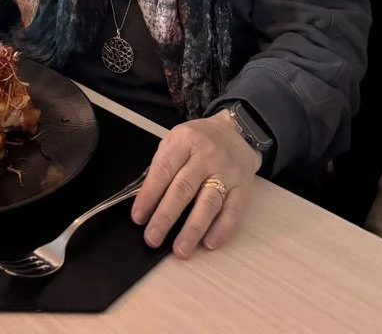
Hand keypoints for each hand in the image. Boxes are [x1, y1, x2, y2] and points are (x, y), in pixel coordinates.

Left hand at [131, 109, 261, 258]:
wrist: (236, 132)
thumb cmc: (200, 140)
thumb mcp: (176, 139)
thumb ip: (162, 164)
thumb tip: (145, 198)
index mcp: (185, 141)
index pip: (164, 170)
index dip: (149, 195)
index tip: (138, 217)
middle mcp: (206, 156)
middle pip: (184, 189)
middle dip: (165, 217)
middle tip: (152, 238)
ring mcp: (226, 172)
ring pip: (208, 203)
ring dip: (193, 230)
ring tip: (180, 250)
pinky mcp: (242, 187)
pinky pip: (232, 211)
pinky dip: (221, 230)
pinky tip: (208, 244)